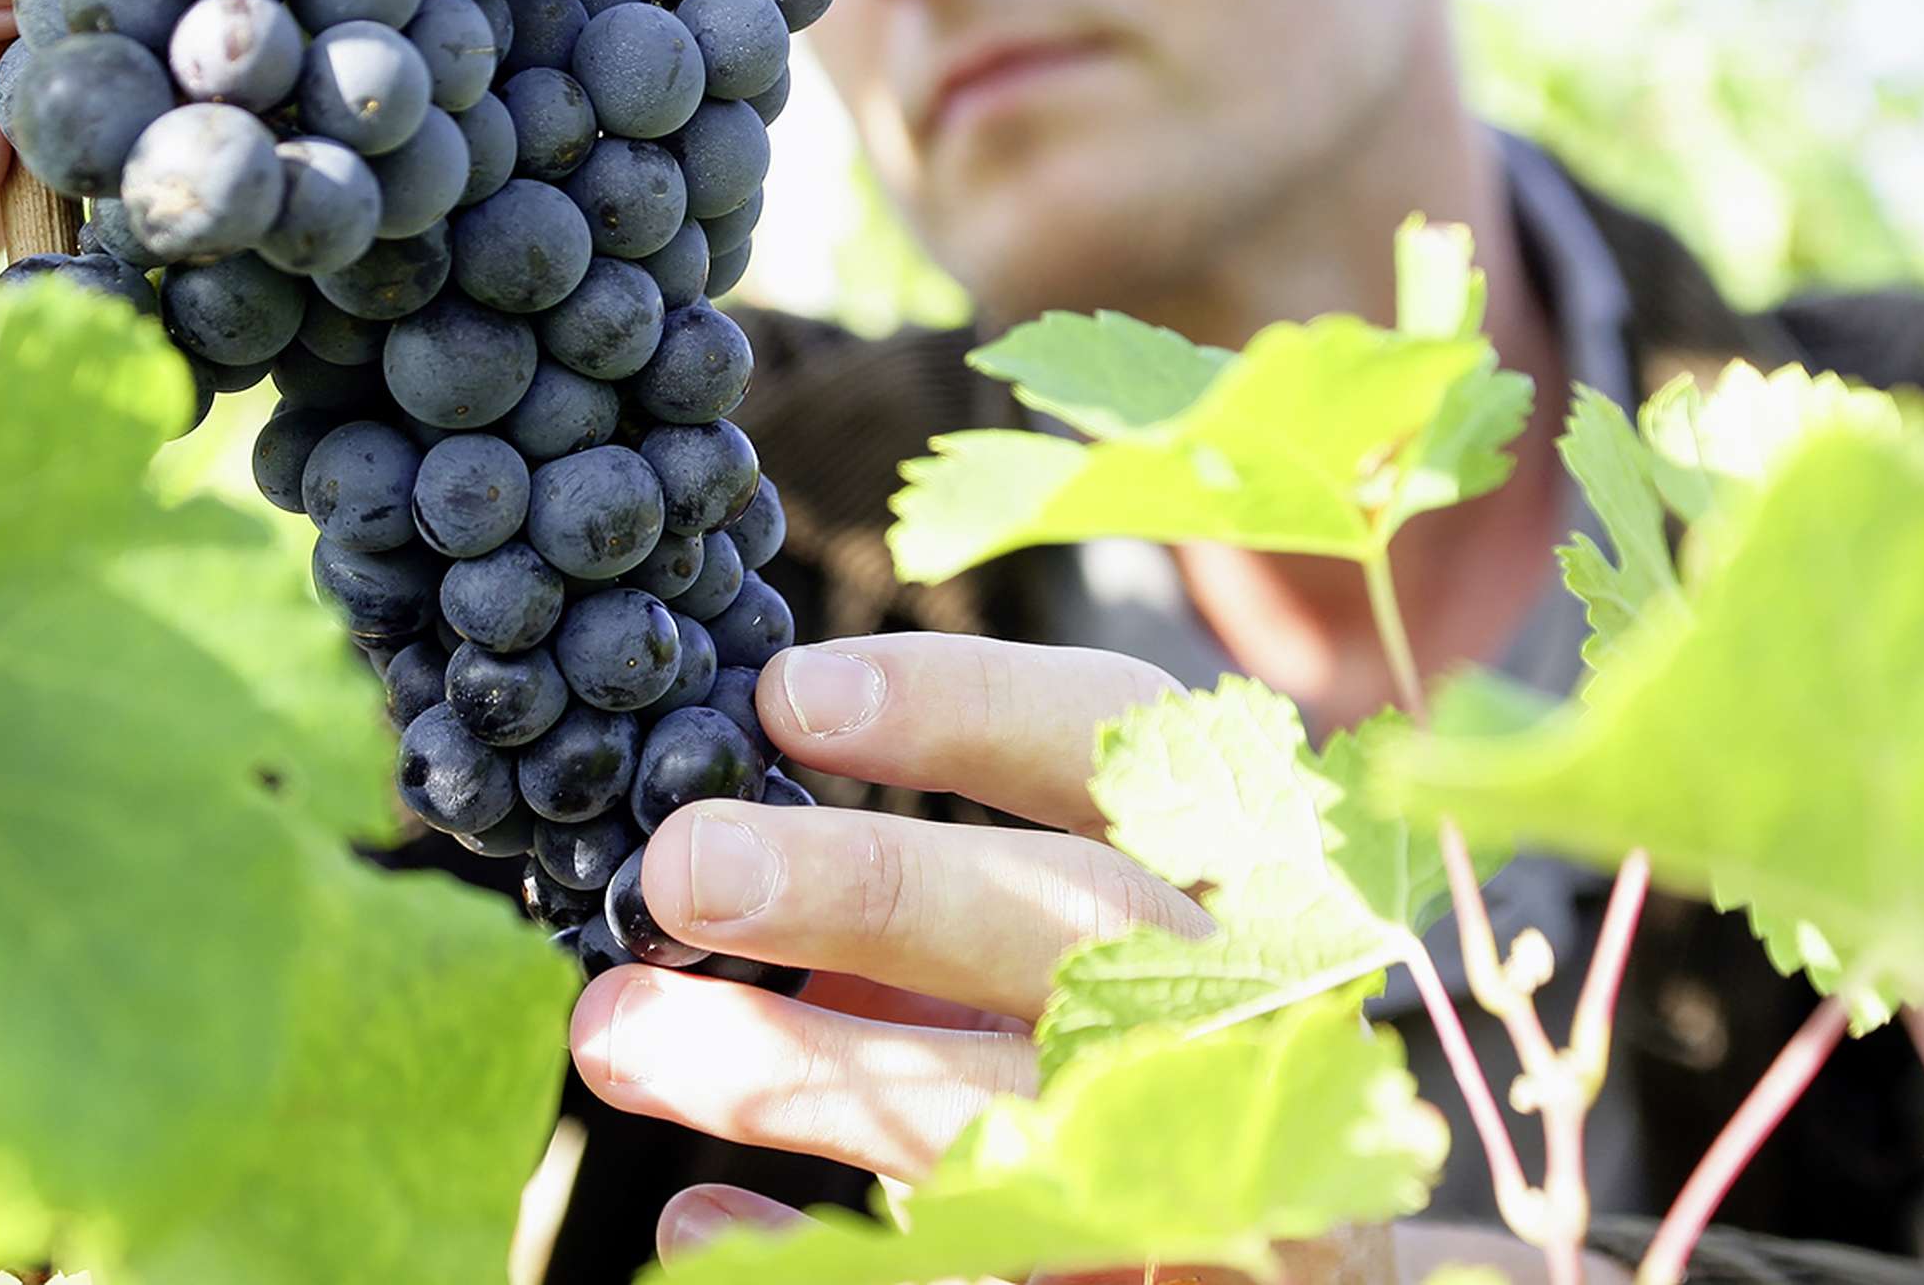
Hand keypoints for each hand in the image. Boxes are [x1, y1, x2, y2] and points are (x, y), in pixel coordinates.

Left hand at [565, 634, 1217, 1264]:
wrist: (1303, 1237)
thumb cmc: (1163, 1043)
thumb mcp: (1092, 937)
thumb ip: (953, 900)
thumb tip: (722, 854)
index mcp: (1236, 854)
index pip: (1123, 741)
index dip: (964, 706)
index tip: (786, 697)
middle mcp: (1251, 990)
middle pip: (1078, 920)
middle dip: (874, 887)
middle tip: (685, 868)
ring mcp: (1221, 1152)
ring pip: (1000, 1109)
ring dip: (793, 1070)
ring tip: (620, 1033)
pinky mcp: (1174, 1276)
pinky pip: (978, 1271)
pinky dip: (819, 1257)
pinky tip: (693, 1213)